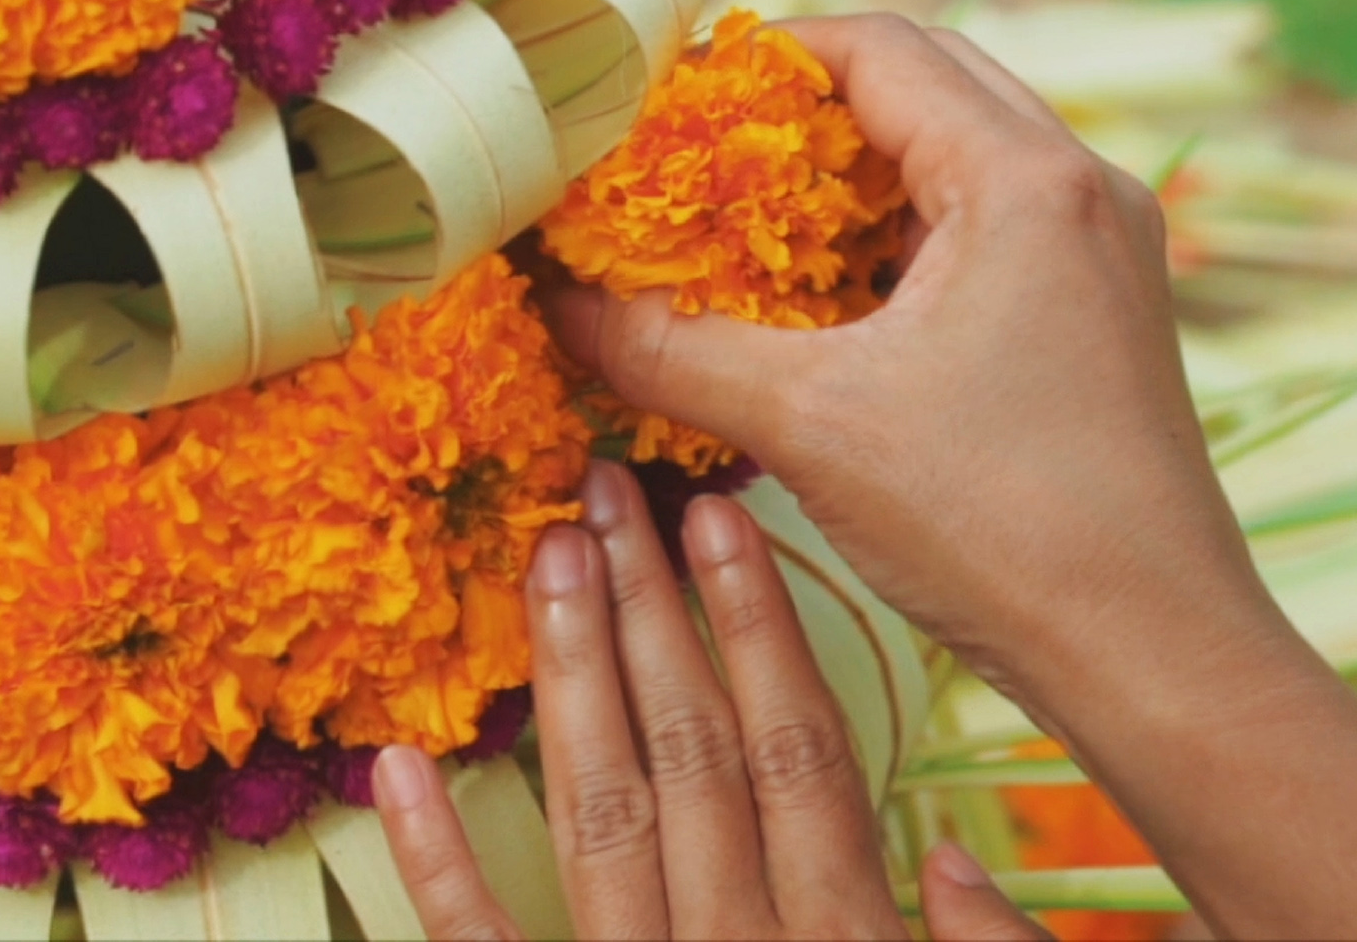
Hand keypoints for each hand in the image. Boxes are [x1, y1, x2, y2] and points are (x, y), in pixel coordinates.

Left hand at [372, 460, 1044, 939]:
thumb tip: (963, 856)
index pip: (803, 762)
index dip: (762, 634)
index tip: (722, 516)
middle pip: (695, 763)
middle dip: (653, 616)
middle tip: (607, 488)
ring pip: (601, 823)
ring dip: (567, 685)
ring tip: (543, 565)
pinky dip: (434, 868)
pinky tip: (394, 769)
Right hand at [544, 14, 1271, 732]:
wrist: (1154, 653)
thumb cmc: (1003, 528)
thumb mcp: (810, 427)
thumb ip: (670, 352)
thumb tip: (555, 307)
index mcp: (1024, 179)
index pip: (877, 48)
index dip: (761, 59)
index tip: (668, 103)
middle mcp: (1080, 188)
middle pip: (924, 82)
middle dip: (803, 112)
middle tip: (698, 158)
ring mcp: (1103, 252)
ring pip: (957, 160)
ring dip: (853, 181)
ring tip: (748, 229)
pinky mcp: (1102, 315)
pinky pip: (986, 231)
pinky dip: (901, 243)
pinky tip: (826, 306)